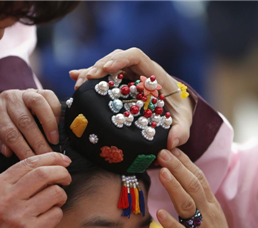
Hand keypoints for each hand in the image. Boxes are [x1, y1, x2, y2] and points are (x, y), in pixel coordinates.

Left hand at [0, 89, 60, 158]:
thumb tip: (9, 151)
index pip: (10, 134)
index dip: (23, 149)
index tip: (32, 161)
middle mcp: (9, 100)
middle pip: (25, 121)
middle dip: (38, 142)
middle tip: (46, 156)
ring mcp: (23, 93)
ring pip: (38, 103)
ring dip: (49, 123)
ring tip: (54, 140)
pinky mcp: (36, 91)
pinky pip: (49, 95)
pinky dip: (55, 110)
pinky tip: (57, 125)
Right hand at [0, 152, 71, 227]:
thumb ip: (18, 179)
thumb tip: (52, 163)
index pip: (29, 163)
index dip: (51, 158)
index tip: (63, 159)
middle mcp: (7, 199)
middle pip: (44, 174)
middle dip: (61, 172)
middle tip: (66, 177)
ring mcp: (20, 216)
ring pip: (55, 193)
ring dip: (61, 195)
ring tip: (54, 202)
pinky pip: (57, 213)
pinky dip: (57, 213)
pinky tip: (48, 217)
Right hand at [69, 48, 193, 149]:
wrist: (177, 111)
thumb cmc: (180, 114)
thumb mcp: (184, 124)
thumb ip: (182, 132)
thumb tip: (172, 142)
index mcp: (155, 73)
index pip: (136, 56)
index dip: (120, 59)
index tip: (107, 68)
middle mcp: (140, 71)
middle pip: (117, 57)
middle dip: (100, 65)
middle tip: (87, 80)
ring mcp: (128, 76)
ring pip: (107, 66)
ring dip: (91, 72)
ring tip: (78, 85)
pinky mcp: (120, 84)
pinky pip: (103, 77)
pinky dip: (88, 76)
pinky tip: (74, 78)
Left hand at [156, 148, 239, 227]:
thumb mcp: (209, 220)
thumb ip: (197, 203)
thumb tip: (182, 186)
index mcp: (211, 206)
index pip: (199, 178)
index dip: (186, 162)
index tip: (172, 148)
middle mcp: (207, 214)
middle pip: (193, 185)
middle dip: (178, 167)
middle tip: (163, 152)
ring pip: (187, 204)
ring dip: (174, 187)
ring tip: (162, 172)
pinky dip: (170, 223)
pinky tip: (159, 213)